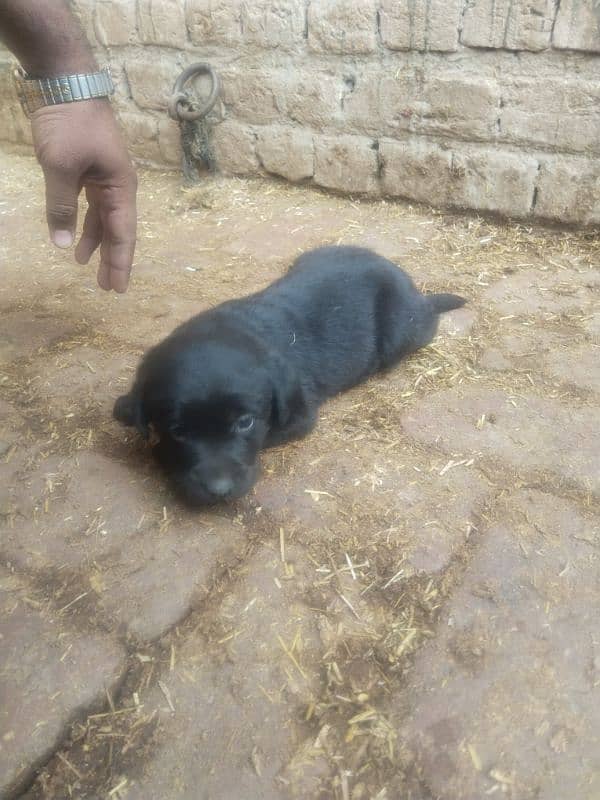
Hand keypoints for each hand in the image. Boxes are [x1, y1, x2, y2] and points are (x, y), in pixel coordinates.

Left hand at [30, 98, 136, 292]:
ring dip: (96, 243)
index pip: (123, 234)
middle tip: (106, 287)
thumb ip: (61, 207)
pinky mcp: (89, 170)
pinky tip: (74, 236)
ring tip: (86, 267)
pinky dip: (83, 222)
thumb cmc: (70, 124)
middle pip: (117, 231)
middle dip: (112, 259)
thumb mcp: (61, 167)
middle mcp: (118, 186)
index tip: (117, 288)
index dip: (120, 263)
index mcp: (121, 187)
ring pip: (103, 219)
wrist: (66, 81)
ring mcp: (104, 178)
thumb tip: (62, 245)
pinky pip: (89, 205)